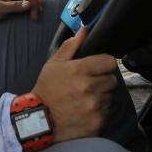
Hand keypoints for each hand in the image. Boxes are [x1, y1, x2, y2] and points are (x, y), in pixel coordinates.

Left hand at [0, 0, 43, 21]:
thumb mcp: (0, 7)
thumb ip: (14, 6)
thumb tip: (29, 4)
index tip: (40, 3)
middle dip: (35, 4)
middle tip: (36, 15)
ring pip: (30, 0)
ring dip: (34, 8)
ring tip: (34, 18)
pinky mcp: (17, 2)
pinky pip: (27, 5)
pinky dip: (30, 10)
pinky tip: (31, 16)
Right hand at [32, 28, 117, 142]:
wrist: (39, 120)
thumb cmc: (46, 89)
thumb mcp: (53, 64)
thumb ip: (70, 46)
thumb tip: (85, 30)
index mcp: (80, 70)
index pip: (110, 62)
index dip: (103, 64)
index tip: (97, 68)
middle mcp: (90, 87)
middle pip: (112, 80)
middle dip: (102, 80)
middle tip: (89, 85)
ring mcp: (95, 106)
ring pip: (110, 96)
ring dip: (101, 96)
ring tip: (85, 99)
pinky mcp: (98, 121)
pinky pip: (107, 112)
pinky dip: (99, 111)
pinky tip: (86, 111)